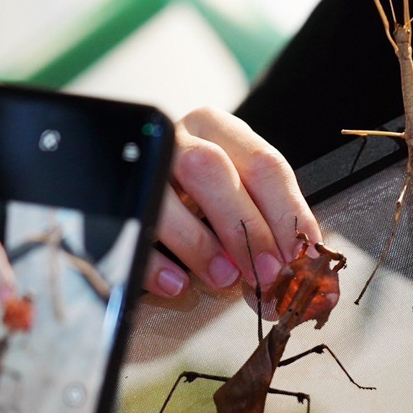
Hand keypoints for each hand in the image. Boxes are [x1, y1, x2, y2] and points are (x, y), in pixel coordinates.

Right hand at [143, 107, 320, 297]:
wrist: (130, 173)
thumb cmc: (200, 190)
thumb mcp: (236, 190)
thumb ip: (264, 220)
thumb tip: (293, 271)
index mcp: (218, 129)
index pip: (263, 164)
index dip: (287, 213)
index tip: (301, 256)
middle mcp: (178, 137)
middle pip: (212, 171)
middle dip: (245, 228)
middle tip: (267, 273)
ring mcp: (140, 164)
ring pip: (166, 196)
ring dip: (201, 245)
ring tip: (224, 278)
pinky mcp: (111, 195)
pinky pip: (129, 228)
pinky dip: (155, 262)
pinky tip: (177, 283)